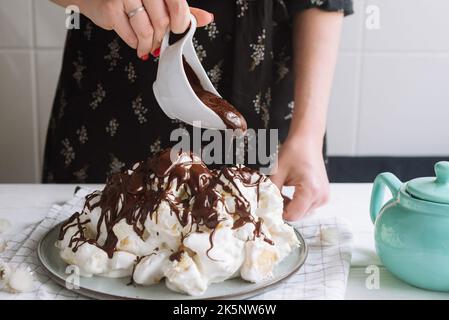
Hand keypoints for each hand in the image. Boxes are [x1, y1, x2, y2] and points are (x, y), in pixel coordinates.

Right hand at [77, 0, 212, 57]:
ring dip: (149, 44)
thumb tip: (207, 18)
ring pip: (147, 32)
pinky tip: (135, 41)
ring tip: (148, 46)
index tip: (176, 28)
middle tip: (160, 40)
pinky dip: (135, 44)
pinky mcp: (110, 9)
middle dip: (162, 37)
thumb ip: (182, 8)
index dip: (180, 23)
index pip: (178, 7)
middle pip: (162, 22)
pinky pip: (131, 37)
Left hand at [270, 135, 329, 220]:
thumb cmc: (294, 152)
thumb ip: (270, 192)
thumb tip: (264, 207)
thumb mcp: (277, 172)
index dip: (278, 212)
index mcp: (311, 191)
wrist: (308, 140)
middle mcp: (321, 197)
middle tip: (274, 194)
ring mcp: (324, 197)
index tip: (268, 205)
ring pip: (302, 212)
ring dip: (290, 205)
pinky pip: (307, 206)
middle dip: (284, 208)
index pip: (293, 215)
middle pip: (298, 215)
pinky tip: (291, 190)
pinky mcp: (323, 195)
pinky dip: (297, 202)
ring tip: (283, 189)